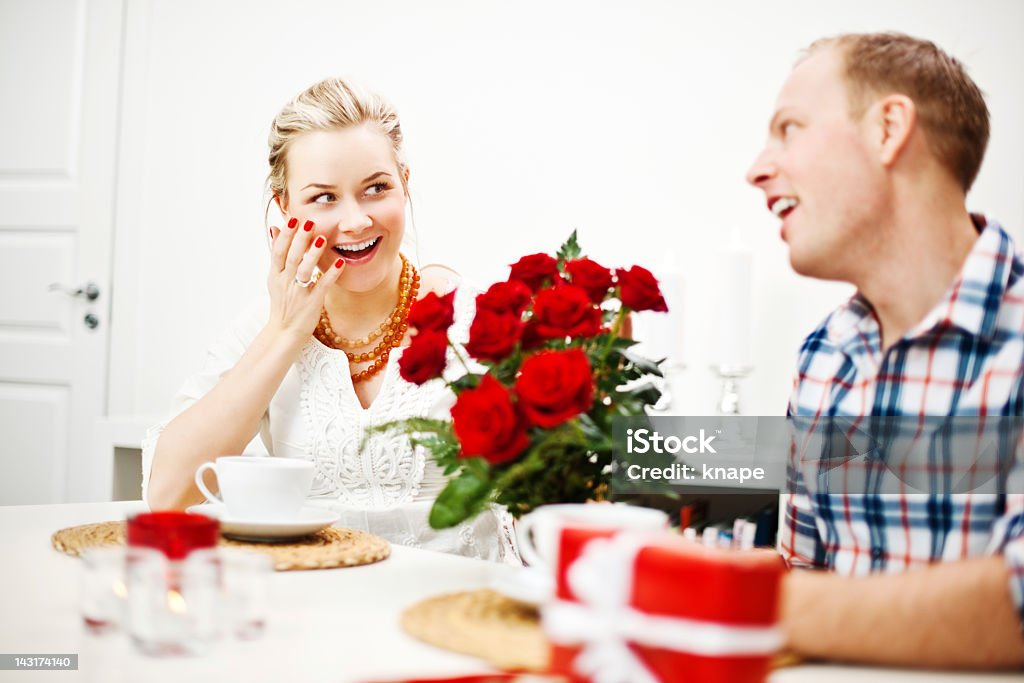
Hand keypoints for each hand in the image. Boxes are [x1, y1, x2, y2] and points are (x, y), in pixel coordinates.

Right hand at [265, 217, 344, 342]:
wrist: (284, 332)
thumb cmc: (283, 302)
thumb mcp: (275, 277)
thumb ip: (277, 253)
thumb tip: (275, 228)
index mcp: (276, 275)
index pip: (278, 251)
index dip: (285, 235)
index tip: (293, 219)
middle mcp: (285, 282)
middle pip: (291, 257)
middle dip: (299, 239)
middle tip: (309, 222)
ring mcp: (298, 293)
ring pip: (304, 271)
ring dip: (313, 254)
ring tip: (321, 238)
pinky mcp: (312, 303)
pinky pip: (322, 286)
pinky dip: (331, 274)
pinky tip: (340, 262)